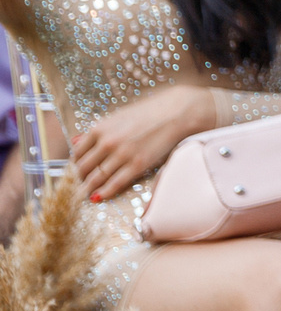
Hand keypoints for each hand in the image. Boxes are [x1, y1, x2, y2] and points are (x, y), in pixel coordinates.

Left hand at [72, 84, 216, 201]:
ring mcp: (122, 155)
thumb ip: (96, 131)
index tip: (75, 171)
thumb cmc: (147, 113)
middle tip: (75, 186)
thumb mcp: (117, 117)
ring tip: (81, 195)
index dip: (74, 164)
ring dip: (87, 188)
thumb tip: (75, 141)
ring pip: (96, 177)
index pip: (77, 153)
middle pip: (84, 167)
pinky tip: (97, 197)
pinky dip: (104, 192)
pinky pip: (115, 183)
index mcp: (99, 129)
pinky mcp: (137, 165)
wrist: (176, 113)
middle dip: (78, 178)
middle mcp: (107, 143)